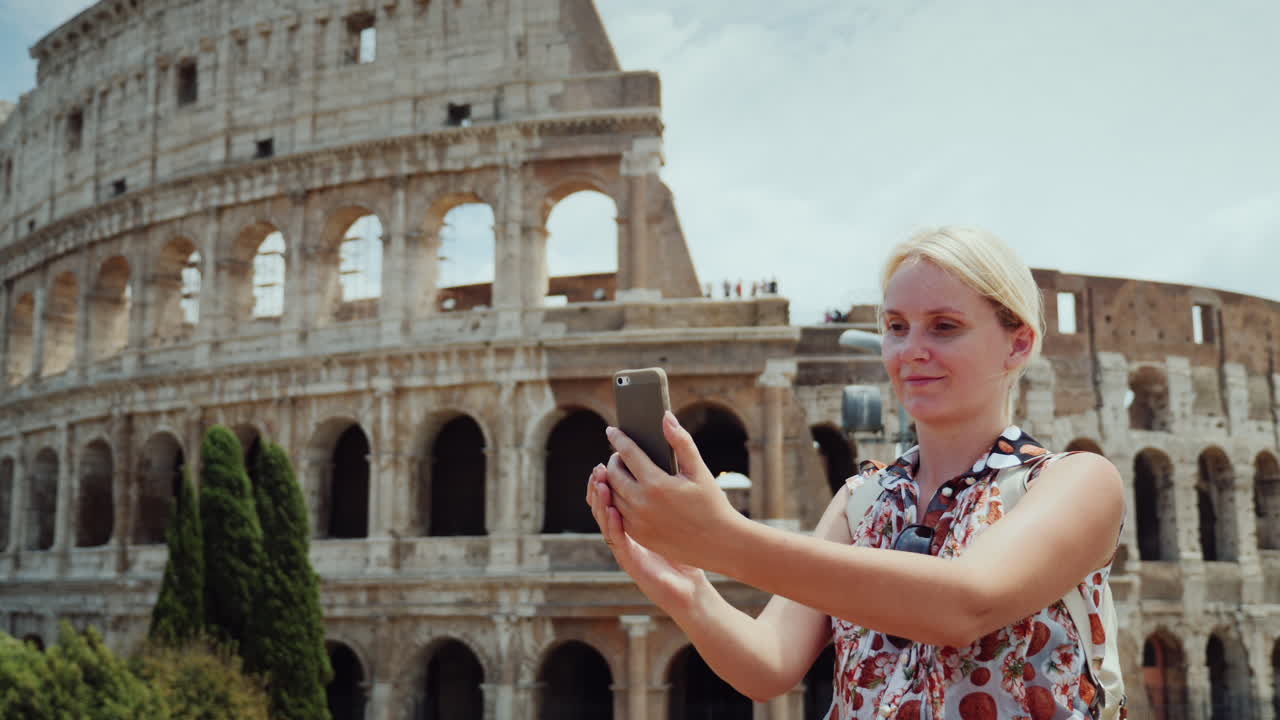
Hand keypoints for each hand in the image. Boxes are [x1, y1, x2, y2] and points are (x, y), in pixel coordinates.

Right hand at [586, 465, 705, 611]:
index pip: (612, 498)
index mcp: (633, 524)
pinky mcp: (630, 562)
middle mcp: (624, 535)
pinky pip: (617, 542)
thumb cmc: (686, 553)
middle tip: (598, 468)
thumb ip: (666, 498)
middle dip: (598, 487)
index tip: (605, 462)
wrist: (691, 589)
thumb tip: (665, 465)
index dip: (605, 481)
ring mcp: (625, 549)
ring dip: (600, 503)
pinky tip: (612, 509)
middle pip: (602, 508)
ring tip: (600, 483)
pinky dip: (612, 525)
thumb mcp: (675, 520)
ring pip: (605, 523)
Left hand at [601, 411, 741, 568]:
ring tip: (621, 471)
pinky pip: (618, 513)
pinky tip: (627, 492)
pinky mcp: (638, 535)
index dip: (618, 438)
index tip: (611, 430)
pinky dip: (617, 500)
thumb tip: (666, 417)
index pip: (628, 453)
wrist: (719, 543)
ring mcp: (637, 522)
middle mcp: (641, 503)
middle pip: (614, 474)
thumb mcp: (698, 470)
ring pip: (612, 494)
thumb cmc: (711, 503)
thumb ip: (681, 441)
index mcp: (656, 483)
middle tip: (619, 454)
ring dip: (612, 480)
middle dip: (614, 460)